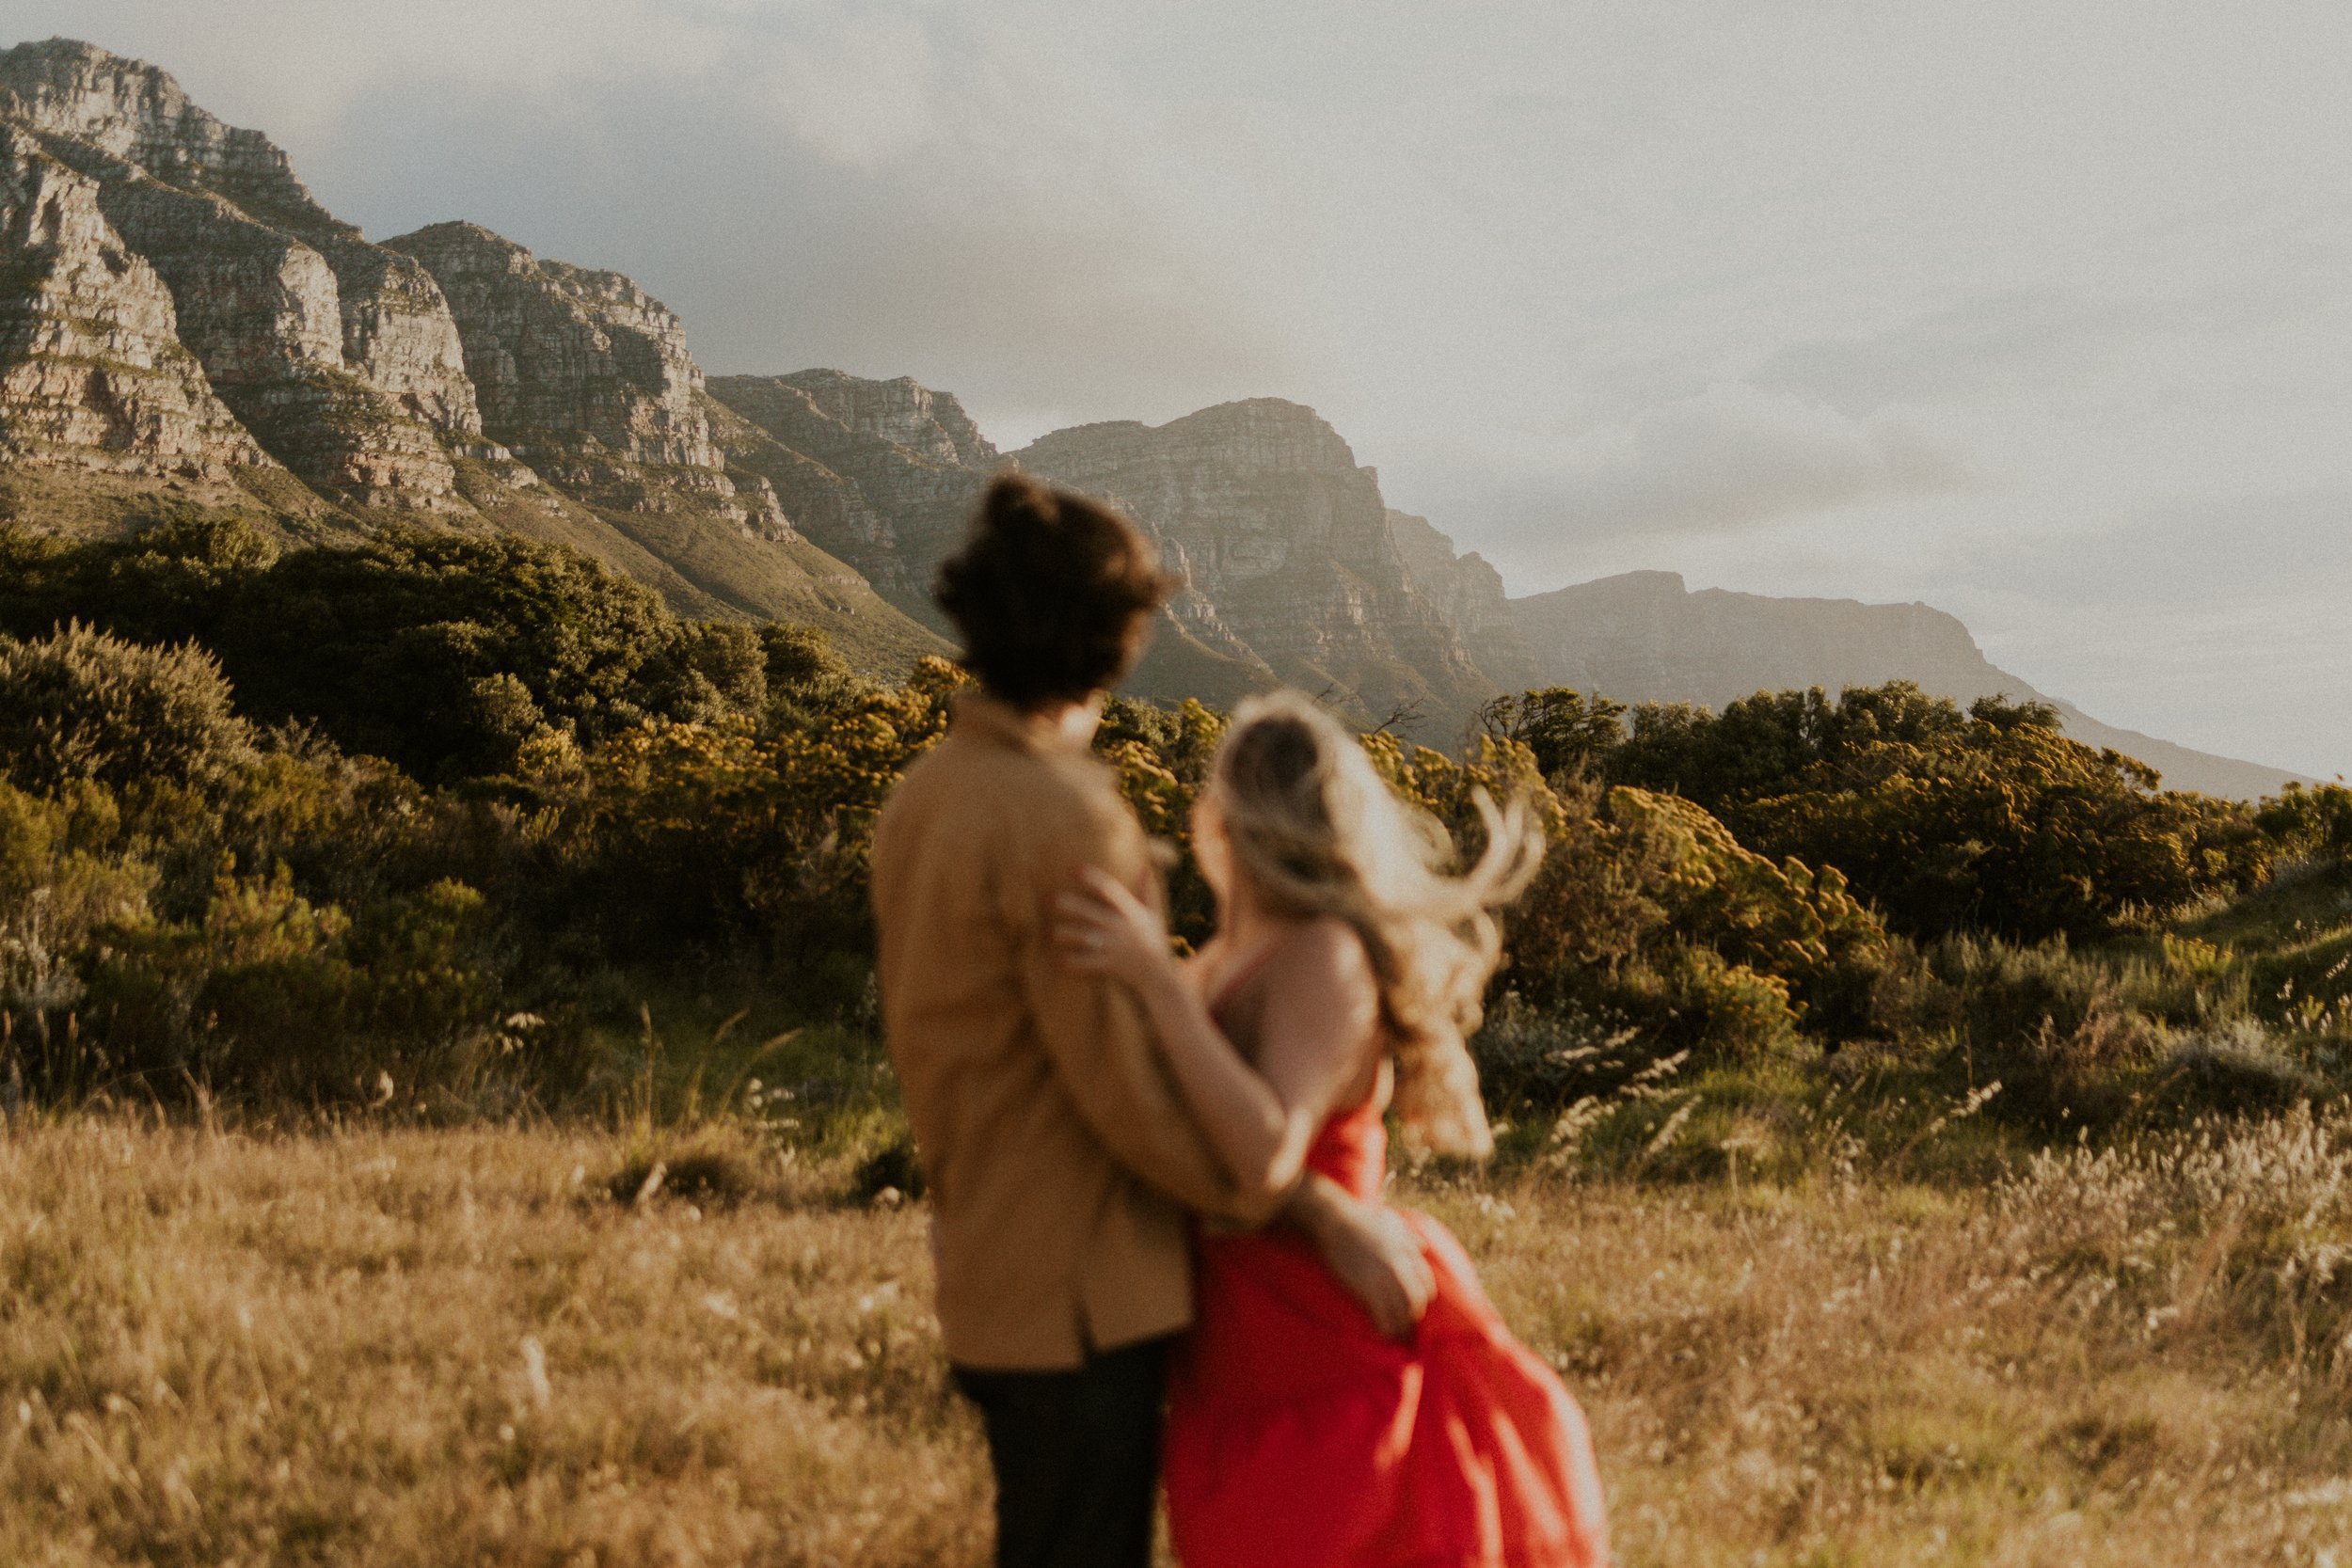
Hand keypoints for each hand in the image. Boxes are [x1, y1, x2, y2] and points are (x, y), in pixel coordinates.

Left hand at [1053, 867, 1176, 990]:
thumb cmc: (1155, 942)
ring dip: (1063, 934)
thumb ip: (1148, 891)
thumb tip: (1146, 866)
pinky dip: (1068, 962)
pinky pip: (1082, 963)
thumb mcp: (1155, 915)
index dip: (1091, 878)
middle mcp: (1119, 927)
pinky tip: (1057, 959)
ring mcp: (1113, 948)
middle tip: (1048, 899)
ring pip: (1080, 937)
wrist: (1160, 977)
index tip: (1073, 869)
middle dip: (1066, 904)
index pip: (1109, 890)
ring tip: (1052, 932)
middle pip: (1087, 911)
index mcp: (1130, 912)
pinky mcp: (1107, 966)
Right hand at [1291, 1176, 1433, 1338]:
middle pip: (1416, 1301)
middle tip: (1406, 1325)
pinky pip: (1382, 1316)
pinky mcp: (1367, 1288)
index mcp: (1408, 1252)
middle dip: (1413, 1315)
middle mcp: (1401, 1267)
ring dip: (1400, 1327)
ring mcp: (1384, 1279)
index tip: (1414, 1306)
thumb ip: (1409, 1236)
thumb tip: (1423, 1246)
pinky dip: (1385, 1328)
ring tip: (1396, 1335)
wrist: (1335, 1222)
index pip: (1426, 1283)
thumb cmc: (1360, 1219)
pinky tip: (1382, 1334)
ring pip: (1401, 1312)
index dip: (1422, 1298)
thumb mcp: (1391, 1222)